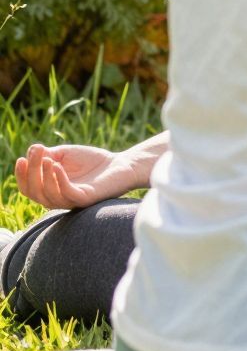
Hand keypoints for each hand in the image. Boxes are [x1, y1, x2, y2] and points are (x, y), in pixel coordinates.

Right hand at [13, 143, 141, 209]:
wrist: (121, 164)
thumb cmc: (92, 160)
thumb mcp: (64, 154)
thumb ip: (47, 154)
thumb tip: (31, 151)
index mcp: (50, 189)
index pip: (28, 188)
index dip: (21, 175)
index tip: (21, 159)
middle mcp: (58, 198)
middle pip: (34, 192)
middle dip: (31, 173)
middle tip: (36, 154)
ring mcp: (72, 200)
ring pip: (48, 196)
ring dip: (44, 177)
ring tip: (48, 160)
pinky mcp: (86, 199)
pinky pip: (67, 194)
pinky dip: (59, 180)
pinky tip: (58, 166)